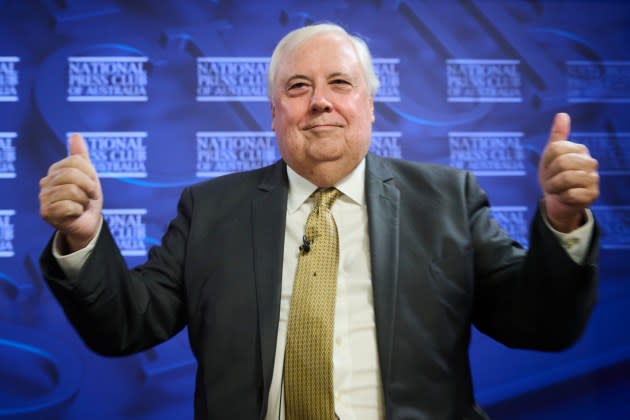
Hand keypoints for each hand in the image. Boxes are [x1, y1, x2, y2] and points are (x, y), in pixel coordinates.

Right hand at [39, 133, 102, 251]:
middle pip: (73, 175)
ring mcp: (44, 198)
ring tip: (81, 205)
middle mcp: (46, 182)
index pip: (76, 161)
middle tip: (91, 196)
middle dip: (89, 187)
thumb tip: (76, 135)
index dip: (90, 173)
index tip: (92, 185)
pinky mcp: (46, 213)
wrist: (88, 224)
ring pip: (72, 191)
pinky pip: (69, 206)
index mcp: (56, 170)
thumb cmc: (88, 199)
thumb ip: (81, 157)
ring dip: (84, 201)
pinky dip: (78, 210)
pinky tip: (75, 214)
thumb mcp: (89, 176)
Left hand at [538, 113, 598, 231]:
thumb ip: (557, 135)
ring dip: (554, 187)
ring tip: (556, 189)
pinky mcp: (593, 195)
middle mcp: (591, 162)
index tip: (548, 168)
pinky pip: (570, 194)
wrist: (558, 200)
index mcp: (580, 149)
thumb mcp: (551, 155)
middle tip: (551, 181)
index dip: (545, 161)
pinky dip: (561, 197)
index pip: (555, 148)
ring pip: (566, 179)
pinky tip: (565, 197)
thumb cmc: (554, 175)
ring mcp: (594, 179)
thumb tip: (562, 114)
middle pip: (561, 163)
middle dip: (549, 175)